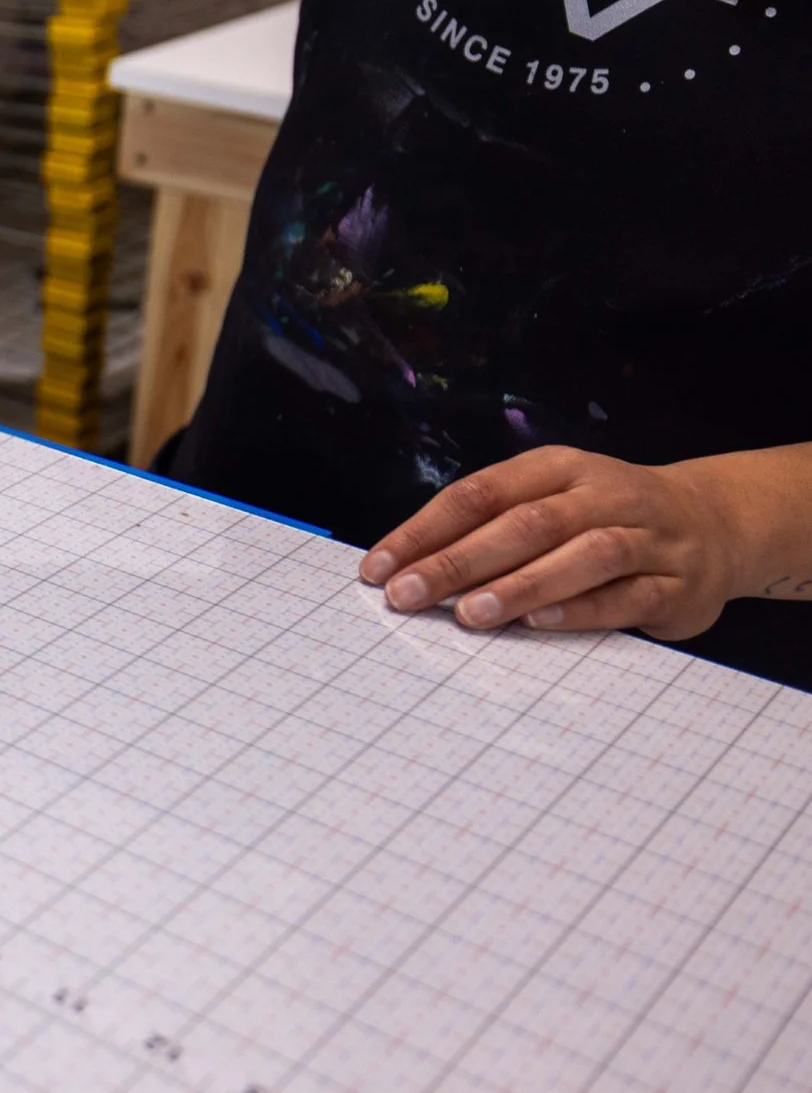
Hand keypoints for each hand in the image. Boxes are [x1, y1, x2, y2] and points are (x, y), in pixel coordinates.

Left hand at [359, 446, 761, 640]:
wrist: (716, 523)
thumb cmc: (602, 516)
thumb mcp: (549, 499)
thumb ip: (488, 528)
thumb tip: (405, 567)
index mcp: (558, 468)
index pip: (479, 493)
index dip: (424, 530)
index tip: (377, 567)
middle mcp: (603, 495)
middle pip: (525, 523)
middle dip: (459, 560)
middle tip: (406, 594)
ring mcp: (647, 539)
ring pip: (583, 555)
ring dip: (521, 585)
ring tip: (469, 614)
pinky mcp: (676, 585)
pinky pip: (626, 597)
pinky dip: (580, 610)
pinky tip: (538, 624)